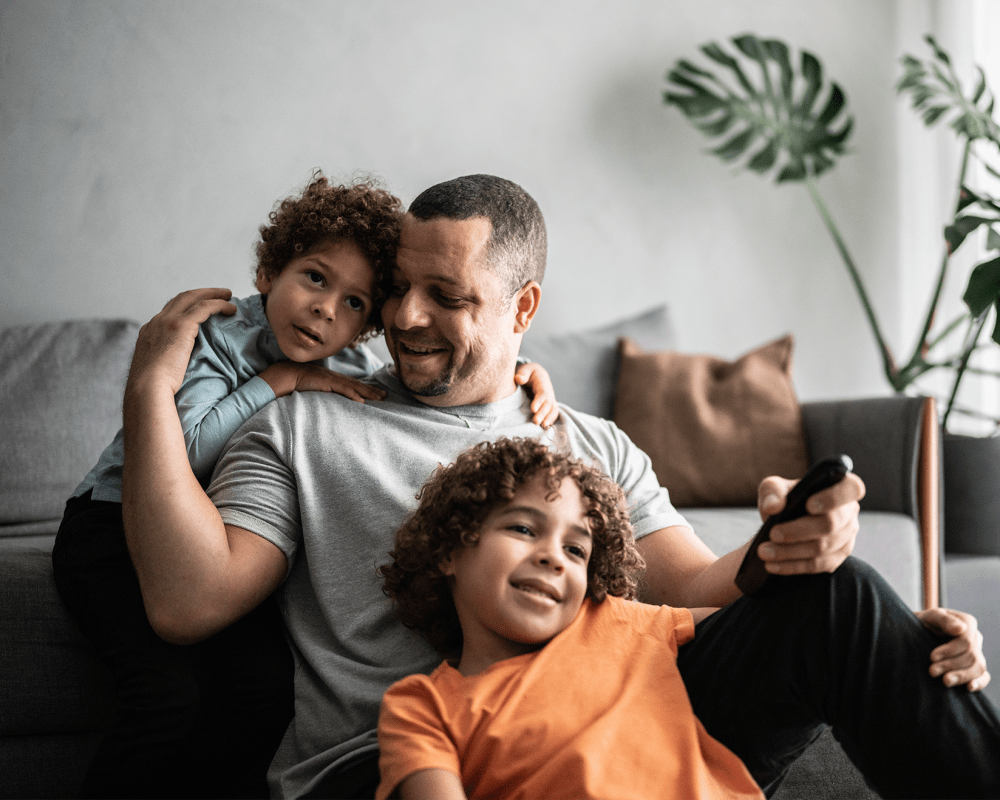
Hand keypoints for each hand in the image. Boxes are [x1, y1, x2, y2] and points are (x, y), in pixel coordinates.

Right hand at [129, 288, 236, 395]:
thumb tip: (176, 372)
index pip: (169, 311)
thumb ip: (166, 363)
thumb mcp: (156, 372)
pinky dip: (219, 304)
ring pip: (193, 298)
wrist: (147, 388)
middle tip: (220, 294)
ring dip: (213, 294)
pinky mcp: (181, 325)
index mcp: (149, 332)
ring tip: (229, 296)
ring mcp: (167, 321)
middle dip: (201, 293)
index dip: (186, 306)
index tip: (200, 308)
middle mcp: (156, 322)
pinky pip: (204, 307)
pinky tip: (231, 308)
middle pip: (181, 298)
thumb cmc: (153, 389)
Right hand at [259, 361, 386, 401]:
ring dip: (367, 393)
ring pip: (354, 387)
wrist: (287, 375)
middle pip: (358, 385)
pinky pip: (342, 390)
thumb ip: (324, 393)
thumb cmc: (298, 383)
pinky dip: (352, 395)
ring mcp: (332, 380)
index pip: (353, 385)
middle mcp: (335, 378)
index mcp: (333, 379)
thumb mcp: (315, 388)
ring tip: (380, 398)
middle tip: (386, 396)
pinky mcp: (327, 383)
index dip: (366, 389)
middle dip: (372, 390)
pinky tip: (362, 401)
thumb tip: (330, 404)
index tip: (378, 394)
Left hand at [514, 362, 559, 427]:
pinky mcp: (549, 404)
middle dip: (543, 413)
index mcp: (542, 382)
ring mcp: (550, 398)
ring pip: (553, 408)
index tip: (533, 409)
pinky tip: (545, 427)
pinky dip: (551, 420)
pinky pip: (553, 412)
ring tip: (543, 427)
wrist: (534, 373)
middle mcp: (548, 391)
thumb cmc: (526, 372)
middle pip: (548, 403)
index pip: (542, 392)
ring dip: (549, 418)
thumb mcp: (524, 370)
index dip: (539, 401)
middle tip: (536, 422)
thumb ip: (522, 374)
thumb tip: (518, 379)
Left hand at [754, 471, 865, 575]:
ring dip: (790, 552)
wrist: (783, 521)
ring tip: (764, 552)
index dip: (834, 498)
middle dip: (798, 531)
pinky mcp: (837, 557)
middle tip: (773, 534)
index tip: (810, 505)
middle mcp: (849, 512)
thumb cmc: (784, 498)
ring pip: (822, 548)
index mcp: (841, 487)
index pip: (852, 488)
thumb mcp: (774, 488)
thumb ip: (772, 492)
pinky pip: (817, 565)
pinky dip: (792, 566)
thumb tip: (773, 507)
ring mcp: (847, 537)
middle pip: (831, 524)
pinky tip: (772, 565)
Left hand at [917, 607, 990, 690]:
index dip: (950, 651)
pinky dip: (979, 682)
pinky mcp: (974, 667)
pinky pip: (984, 676)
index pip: (966, 641)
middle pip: (971, 656)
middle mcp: (975, 638)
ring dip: (961, 676)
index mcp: (968, 623)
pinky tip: (969, 687)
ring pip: (978, 668)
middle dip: (950, 665)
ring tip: (944, 681)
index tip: (932, 657)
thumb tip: (961, 629)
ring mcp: (977, 653)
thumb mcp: (929, 617)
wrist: (914, 634)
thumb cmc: (922, 623)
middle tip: (931, 671)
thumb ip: (944, 620)